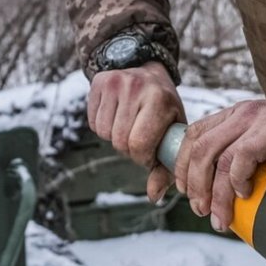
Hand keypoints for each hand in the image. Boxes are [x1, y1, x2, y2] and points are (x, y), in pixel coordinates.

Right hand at [87, 61, 185, 202]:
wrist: (146, 68)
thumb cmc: (163, 107)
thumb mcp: (172, 131)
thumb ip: (166, 166)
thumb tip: (153, 196)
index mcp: (159, 100)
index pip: (139, 144)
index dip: (142, 157)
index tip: (149, 153)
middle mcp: (135, 87)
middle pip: (119, 141)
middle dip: (128, 149)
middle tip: (138, 140)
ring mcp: (114, 83)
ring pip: (104, 133)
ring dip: (115, 138)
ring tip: (128, 126)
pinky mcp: (98, 82)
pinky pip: (93, 123)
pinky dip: (103, 127)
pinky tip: (116, 116)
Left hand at [170, 99, 265, 232]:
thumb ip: (247, 152)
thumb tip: (226, 189)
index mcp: (236, 113)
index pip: (195, 134)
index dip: (182, 164)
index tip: (184, 190)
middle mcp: (242, 112)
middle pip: (199, 148)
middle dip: (193, 183)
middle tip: (199, 209)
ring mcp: (258, 119)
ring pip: (217, 157)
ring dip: (214, 193)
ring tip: (218, 216)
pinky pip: (243, 156)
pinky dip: (237, 179)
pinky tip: (243, 194)